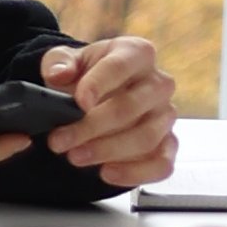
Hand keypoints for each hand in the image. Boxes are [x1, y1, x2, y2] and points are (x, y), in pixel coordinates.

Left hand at [37, 37, 178, 185]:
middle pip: (131, 107)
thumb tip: (58, 74)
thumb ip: (58, 63)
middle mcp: (158, 83)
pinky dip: (136, 172)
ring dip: (107, 151)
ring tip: (75, 157)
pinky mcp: (168, 144)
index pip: (121, 66)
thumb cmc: (85, 76)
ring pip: (146, 137)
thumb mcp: (65, 61)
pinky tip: (107, 173)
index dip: (98, 84)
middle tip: (59, 140)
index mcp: (136, 53)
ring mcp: (166, 115)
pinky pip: (162, 163)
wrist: (98, 96)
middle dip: (91, 127)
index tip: (78, 103)